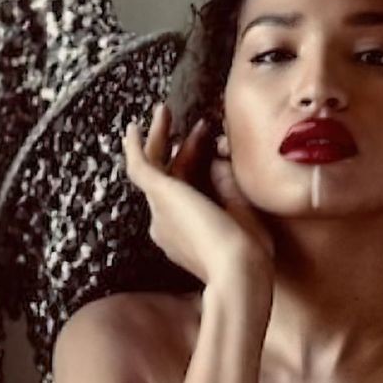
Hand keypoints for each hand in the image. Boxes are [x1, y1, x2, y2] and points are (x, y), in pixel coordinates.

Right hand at [123, 102, 273, 286]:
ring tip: (164, 111)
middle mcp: (167, 225)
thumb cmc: (248, 255)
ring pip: (155, 168)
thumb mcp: (241, 213)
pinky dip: (136, 147)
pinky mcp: (160, 195)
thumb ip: (227, 186)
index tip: (217, 143)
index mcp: (186, 235)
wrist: (237, 270)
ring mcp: (161, 211)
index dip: (200, 163)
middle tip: (196, 124)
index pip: (189, 191)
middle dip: (180, 149)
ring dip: (158, 138)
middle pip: (171, 177)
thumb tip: (216, 159)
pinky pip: (140, 167)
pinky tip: (134, 128)